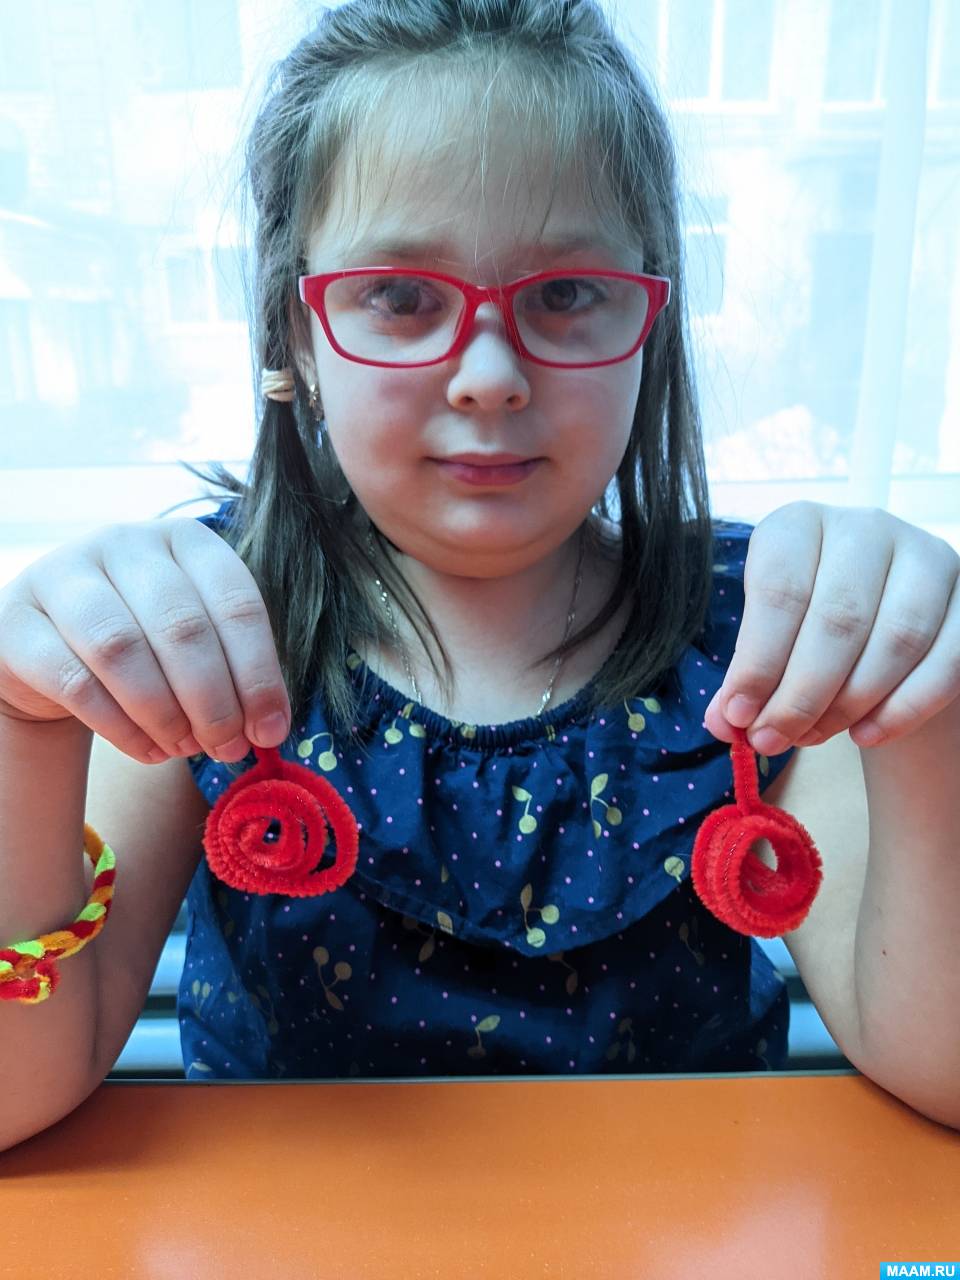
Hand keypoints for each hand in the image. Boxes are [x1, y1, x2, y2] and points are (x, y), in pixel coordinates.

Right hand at [0, 519, 291, 763]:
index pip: (236, 601)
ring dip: (165, 714)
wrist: (52, 651)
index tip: (271, 730)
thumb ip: (234, 673)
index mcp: (185, 539)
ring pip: (123, 650)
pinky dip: (121, 728)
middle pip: (181, 626)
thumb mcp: (195, 642)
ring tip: (186, 749)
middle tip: (228, 748)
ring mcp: (63, 574)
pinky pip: (75, 682)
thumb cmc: (145, 643)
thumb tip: (269, 729)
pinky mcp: (18, 620)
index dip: (258, 673)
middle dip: (214, 701)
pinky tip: (148, 751)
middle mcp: (124, 543)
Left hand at [703, 502, 959, 753]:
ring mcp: (924, 555)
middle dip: (801, 694)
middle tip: (773, 739)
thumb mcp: (766, 638)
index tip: (739, 716)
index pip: (780, 592)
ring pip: (896, 639)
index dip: (758, 662)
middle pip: (838, 619)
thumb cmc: (805, 623)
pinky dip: (904, 708)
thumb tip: (726, 725)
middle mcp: (864, 527)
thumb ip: (745, 680)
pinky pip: (946, 659)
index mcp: (799, 524)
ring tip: (813, 738)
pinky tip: (866, 736)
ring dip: (850, 704)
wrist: (876, 613)